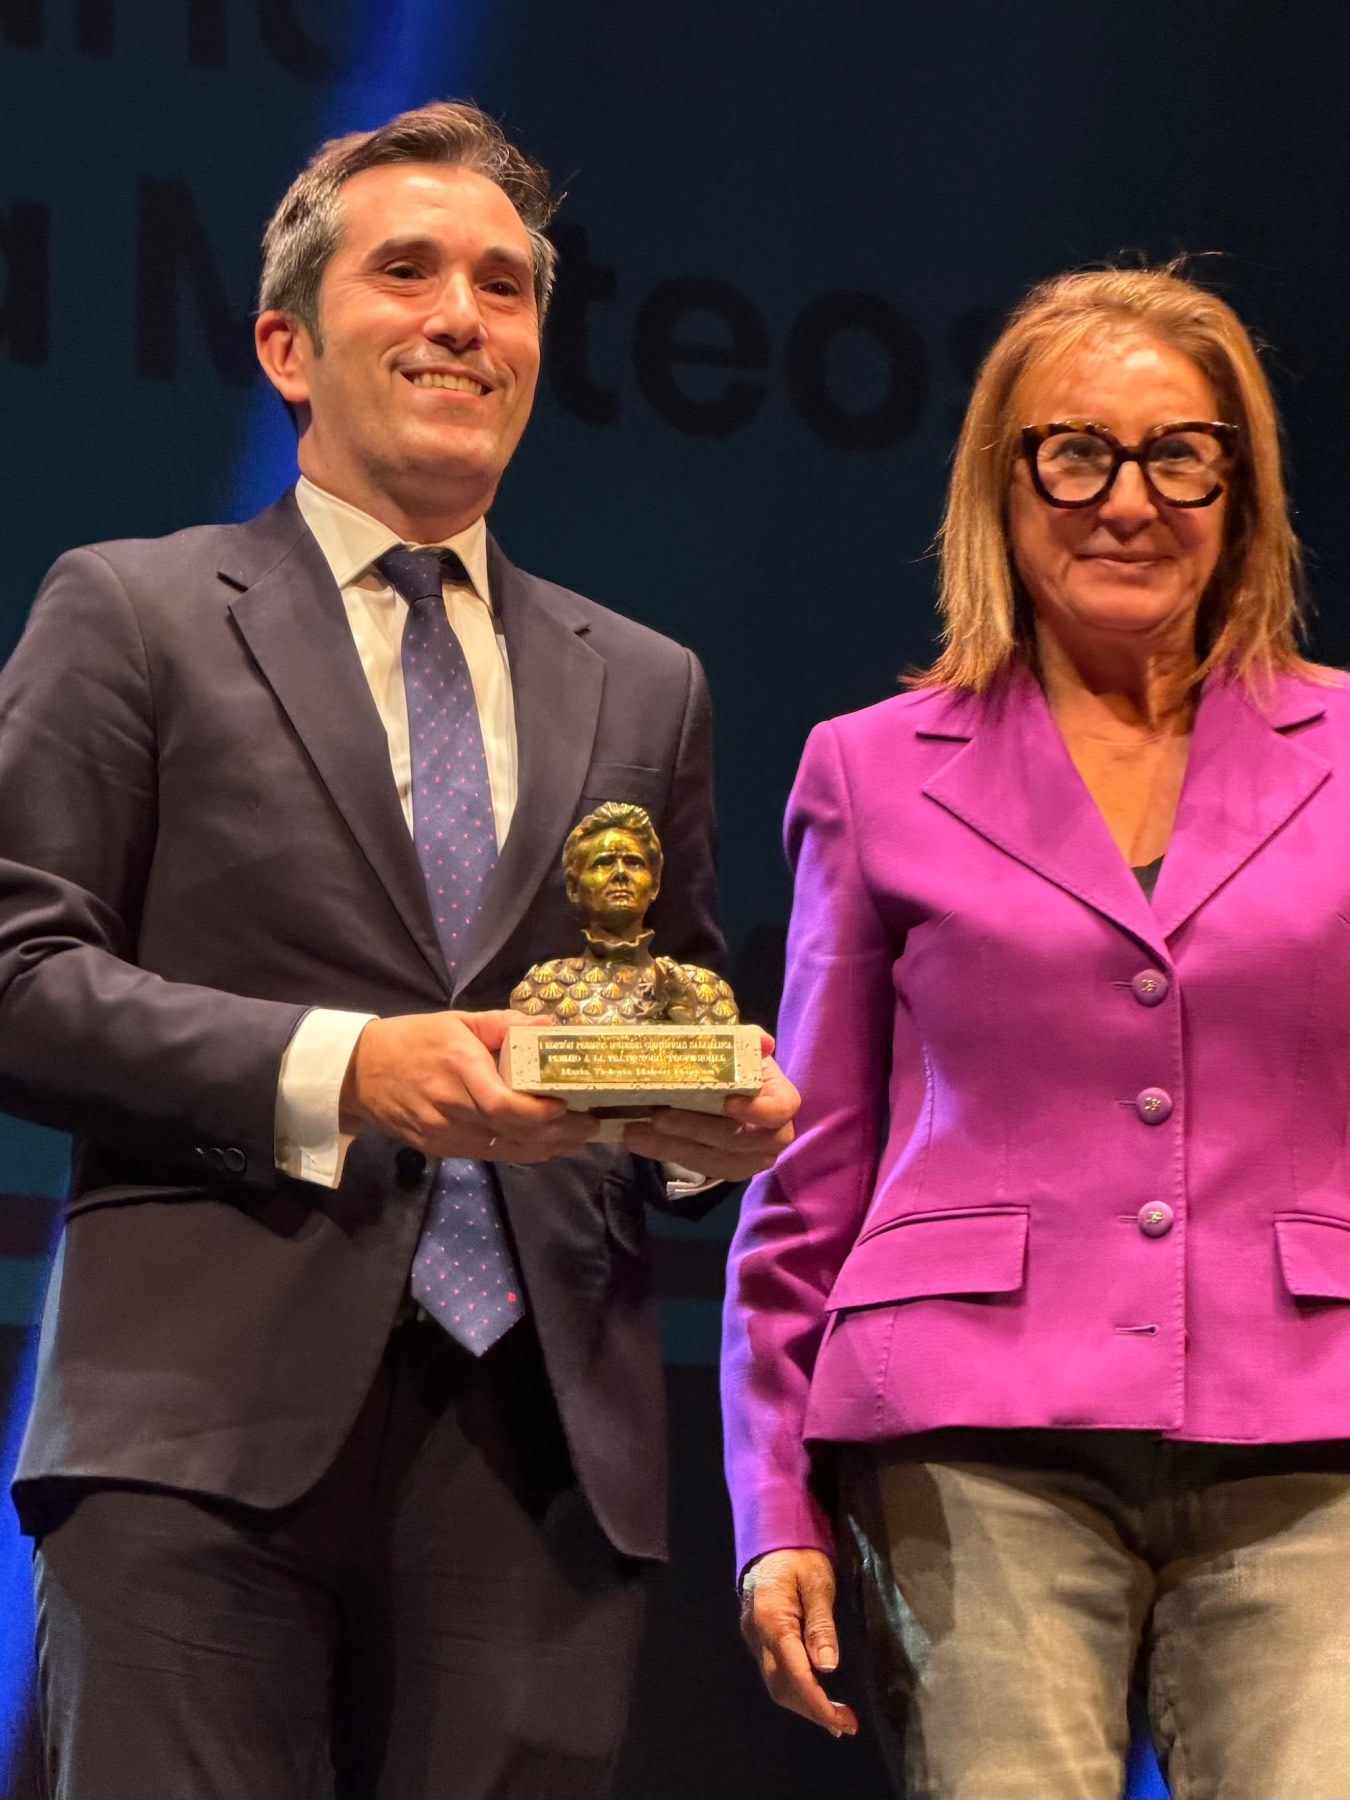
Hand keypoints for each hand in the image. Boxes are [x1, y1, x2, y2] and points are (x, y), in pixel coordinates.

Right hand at [340, 1010, 597, 1162]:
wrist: (360, 1074)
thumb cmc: (414, 1040)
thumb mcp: (458, 1021)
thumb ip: (505, 1024)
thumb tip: (550, 1025)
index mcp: (460, 1069)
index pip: (505, 1106)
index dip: (541, 1114)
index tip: (570, 1107)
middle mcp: (453, 1107)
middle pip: (512, 1133)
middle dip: (558, 1134)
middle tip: (592, 1125)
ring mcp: (445, 1134)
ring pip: (504, 1151)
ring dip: (545, 1148)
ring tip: (578, 1140)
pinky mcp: (440, 1149)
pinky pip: (488, 1156)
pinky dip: (520, 1153)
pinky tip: (544, 1147)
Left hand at [621, 1032, 797, 1179]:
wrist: (739, 1095)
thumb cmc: (741, 1069)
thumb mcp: (744, 1050)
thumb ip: (749, 1042)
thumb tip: (762, 1041)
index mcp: (782, 1103)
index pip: (777, 1111)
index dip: (756, 1111)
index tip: (726, 1103)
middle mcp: (773, 1137)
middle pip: (735, 1139)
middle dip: (694, 1129)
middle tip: (657, 1115)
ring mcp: (751, 1159)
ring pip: (712, 1159)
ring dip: (670, 1146)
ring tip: (635, 1131)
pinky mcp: (727, 1171)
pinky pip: (697, 1167)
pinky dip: (665, 1152)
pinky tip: (639, 1140)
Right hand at [740, 1548, 858, 1736]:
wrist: (773, 1540)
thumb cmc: (799, 1555)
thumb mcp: (817, 1582)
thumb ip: (821, 1623)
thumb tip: (827, 1667)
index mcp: (770, 1618)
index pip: (794, 1671)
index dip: (818, 1701)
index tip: (841, 1721)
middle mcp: (757, 1635)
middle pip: (782, 1686)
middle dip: (814, 1710)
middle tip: (847, 1725)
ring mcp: (754, 1639)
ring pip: (777, 1685)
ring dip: (806, 1705)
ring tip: (837, 1721)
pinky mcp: (759, 1640)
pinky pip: (776, 1674)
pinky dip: (797, 1692)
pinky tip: (817, 1699)